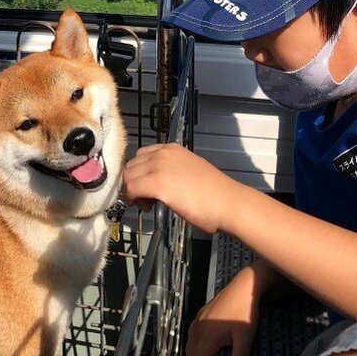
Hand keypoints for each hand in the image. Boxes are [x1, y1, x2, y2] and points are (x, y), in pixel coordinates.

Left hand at [121, 143, 242, 234]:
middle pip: (131, 166)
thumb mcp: (189, 170)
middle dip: (133, 182)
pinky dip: (133, 199)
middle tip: (145, 199)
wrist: (228, 202)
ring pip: (128, 177)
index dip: (139, 173)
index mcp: (171, 148)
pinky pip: (131, 189)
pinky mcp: (157, 183)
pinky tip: (146, 206)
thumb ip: (171, 170)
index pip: (140, 156)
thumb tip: (156, 182)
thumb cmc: (214, 193)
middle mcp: (163, 153)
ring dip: (132, 191)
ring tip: (147, 203)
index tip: (144, 186)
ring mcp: (159, 166)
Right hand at [185, 265, 264, 355]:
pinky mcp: (203, 314)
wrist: (244, 286)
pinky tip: (200, 348)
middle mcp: (199, 329)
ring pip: (189, 344)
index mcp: (206, 337)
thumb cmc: (244, 311)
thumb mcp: (245, 336)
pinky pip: (192, 334)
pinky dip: (193, 346)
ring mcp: (199, 320)